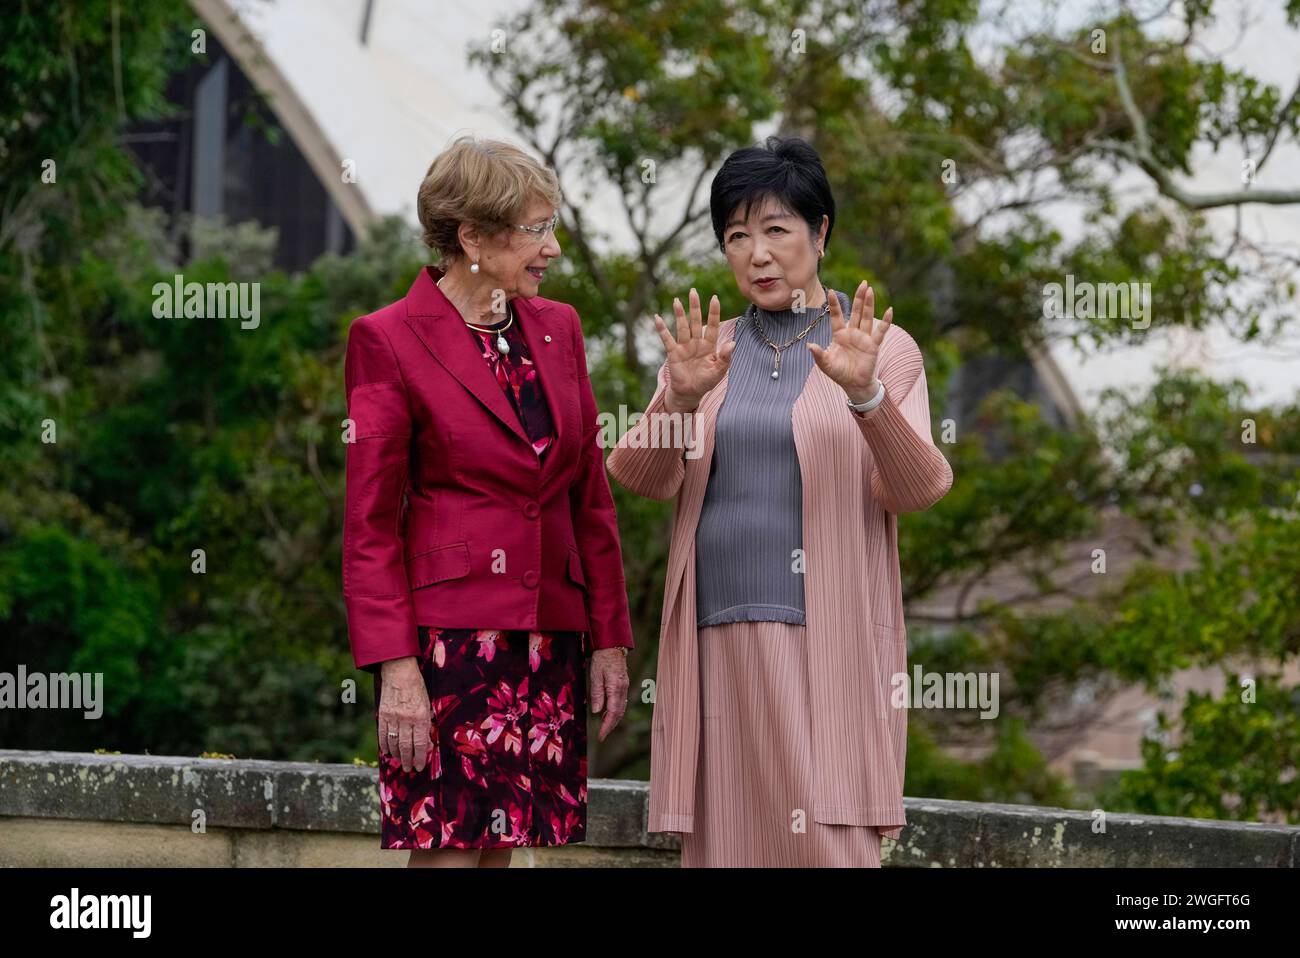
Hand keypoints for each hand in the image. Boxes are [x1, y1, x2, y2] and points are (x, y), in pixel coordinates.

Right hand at [377, 656, 432, 771]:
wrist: (399, 671)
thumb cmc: (417, 687)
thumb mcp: (427, 704)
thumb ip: (426, 723)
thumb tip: (427, 741)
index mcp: (421, 716)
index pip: (420, 744)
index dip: (420, 757)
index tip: (420, 766)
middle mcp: (407, 719)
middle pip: (406, 746)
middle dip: (408, 760)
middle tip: (410, 768)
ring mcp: (393, 717)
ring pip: (394, 743)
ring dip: (397, 755)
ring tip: (400, 762)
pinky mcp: (383, 714)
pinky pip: (383, 734)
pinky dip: (385, 745)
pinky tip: (388, 751)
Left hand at [589, 647, 629, 740]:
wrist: (612, 645)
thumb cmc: (602, 658)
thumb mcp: (595, 675)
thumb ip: (597, 693)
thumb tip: (597, 711)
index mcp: (616, 688)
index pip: (613, 712)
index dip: (607, 726)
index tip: (601, 736)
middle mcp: (623, 689)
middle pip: (619, 713)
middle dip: (611, 726)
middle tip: (602, 736)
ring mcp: (625, 687)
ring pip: (621, 708)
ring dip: (613, 720)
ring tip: (604, 727)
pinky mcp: (623, 684)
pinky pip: (621, 702)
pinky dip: (616, 711)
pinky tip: (608, 713)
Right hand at [653, 288, 735, 412]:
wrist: (690, 393)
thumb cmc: (706, 381)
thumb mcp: (719, 371)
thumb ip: (725, 357)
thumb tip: (732, 343)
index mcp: (709, 345)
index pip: (712, 325)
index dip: (713, 313)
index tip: (714, 298)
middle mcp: (696, 342)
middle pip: (696, 321)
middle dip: (695, 307)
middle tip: (693, 291)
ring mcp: (684, 346)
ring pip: (682, 327)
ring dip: (680, 314)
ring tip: (677, 301)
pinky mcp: (673, 353)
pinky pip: (667, 338)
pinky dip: (662, 329)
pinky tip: (657, 318)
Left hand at [807, 281, 891, 403]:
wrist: (854, 385)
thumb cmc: (839, 373)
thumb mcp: (825, 364)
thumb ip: (818, 354)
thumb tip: (809, 345)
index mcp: (840, 335)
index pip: (836, 316)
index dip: (834, 305)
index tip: (831, 292)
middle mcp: (853, 333)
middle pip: (856, 312)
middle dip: (859, 298)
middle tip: (863, 283)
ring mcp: (864, 338)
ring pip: (867, 317)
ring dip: (868, 304)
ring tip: (870, 290)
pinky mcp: (873, 345)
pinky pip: (881, 331)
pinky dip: (886, 321)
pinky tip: (890, 310)